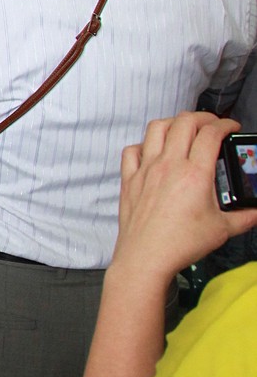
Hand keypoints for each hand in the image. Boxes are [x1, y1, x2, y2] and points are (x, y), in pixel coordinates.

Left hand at [113, 112, 256, 284]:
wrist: (146, 259)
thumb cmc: (181, 245)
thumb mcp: (222, 230)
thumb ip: (245, 216)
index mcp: (194, 174)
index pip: (211, 133)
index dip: (225, 124)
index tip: (232, 127)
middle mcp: (169, 165)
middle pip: (184, 122)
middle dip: (203, 117)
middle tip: (212, 125)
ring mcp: (147, 170)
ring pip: (156, 128)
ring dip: (173, 123)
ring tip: (184, 129)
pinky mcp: (130, 180)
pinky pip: (132, 150)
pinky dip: (143, 145)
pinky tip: (153, 151)